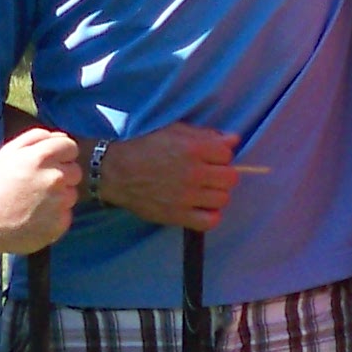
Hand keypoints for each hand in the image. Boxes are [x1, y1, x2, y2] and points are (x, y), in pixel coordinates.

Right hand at [0, 126, 80, 255]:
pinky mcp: (60, 223)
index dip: (61, 155)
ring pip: (72, 193)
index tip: (50, 164)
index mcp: (41, 156)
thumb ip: (35, 138)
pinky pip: (67, 214)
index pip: (70, 147)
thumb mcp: (8, 153)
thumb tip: (61, 136)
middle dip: (62, 175)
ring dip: (59, 197)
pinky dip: (56, 216)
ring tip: (35, 202)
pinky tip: (37, 217)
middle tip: (39, 185)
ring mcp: (59, 202)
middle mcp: (54, 177)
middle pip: (75, 171)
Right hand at [98, 122, 242, 233]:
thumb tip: (234, 140)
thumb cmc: (145, 147)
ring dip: (216, 195)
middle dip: (222, 175)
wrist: (116, 172)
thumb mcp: (174, 131)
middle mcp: (194, 172)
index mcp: (194, 148)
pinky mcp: (178, 215)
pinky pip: (210, 221)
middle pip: (230, 178)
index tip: (210, 158)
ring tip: (202, 191)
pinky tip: (200, 208)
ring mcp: (187, 195)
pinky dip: (209, 216)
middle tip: (208, 176)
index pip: (227, 154)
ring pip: (223, 199)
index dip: (220, 156)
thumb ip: (205, 135)